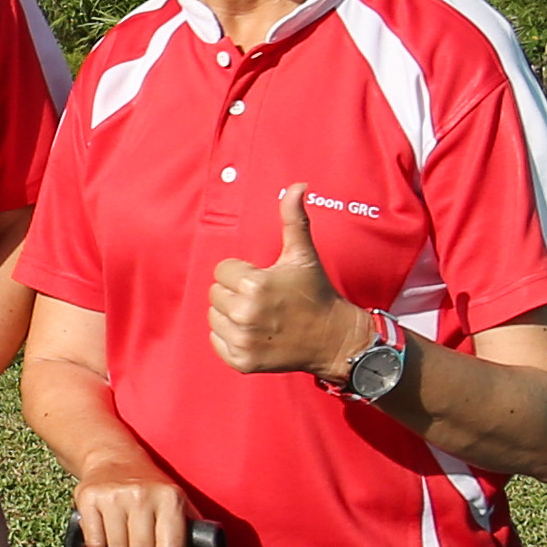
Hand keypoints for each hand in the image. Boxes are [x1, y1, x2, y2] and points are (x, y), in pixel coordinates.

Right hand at [70, 463, 196, 546]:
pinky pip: (95, 546)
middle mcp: (142, 494)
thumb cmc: (152, 491)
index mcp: (170, 497)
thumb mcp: (176, 512)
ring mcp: (113, 496)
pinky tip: (107, 531)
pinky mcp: (88, 498)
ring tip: (125, 536)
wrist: (115, 458)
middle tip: (141, 544)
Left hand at [211, 189, 370, 379]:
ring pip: (214, 317)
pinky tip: (254, 333)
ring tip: (259, 315)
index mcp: (255, 284)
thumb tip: (297, 185)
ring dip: (230, 315)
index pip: (222, 271)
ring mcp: (243, 340)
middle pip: (215, 294)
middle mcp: (246, 313)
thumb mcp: (303, 254)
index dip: (242, 273)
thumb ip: (293, 219)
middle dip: (235, 293)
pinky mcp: (242, 362)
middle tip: (263, 299)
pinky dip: (230, 337)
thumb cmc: (315, 292)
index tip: (264, 280)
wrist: (333, 338)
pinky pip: (216, 341)